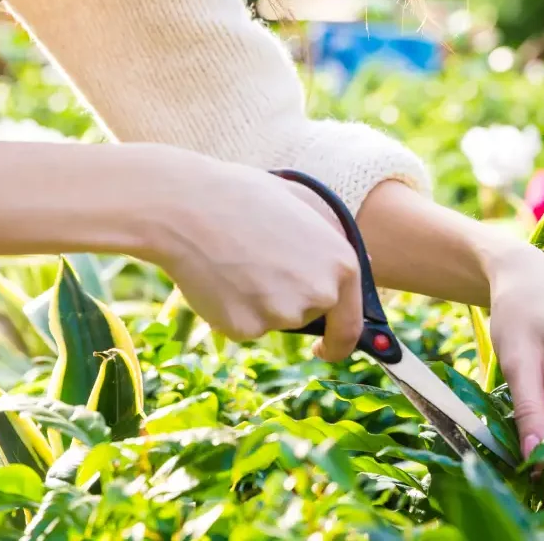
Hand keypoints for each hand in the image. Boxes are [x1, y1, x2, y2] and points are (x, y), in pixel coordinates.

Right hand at [138, 149, 364, 360]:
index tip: (325, 347)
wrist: (187, 206)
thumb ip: (331, 239)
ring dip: (257, 302)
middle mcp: (319, 293)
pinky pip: (242, 326)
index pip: (351, 324)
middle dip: (287, 302)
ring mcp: (283, 314)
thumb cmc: (242, 195)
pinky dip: (230, 309)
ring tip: (234, 261)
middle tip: (257, 267)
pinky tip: (217, 276)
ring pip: (273, 320)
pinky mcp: (246, 328)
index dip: (338, 341)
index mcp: (342, 264)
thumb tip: (357, 264)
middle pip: (307, 317)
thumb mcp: (301, 205)